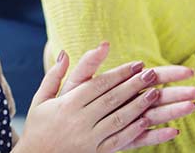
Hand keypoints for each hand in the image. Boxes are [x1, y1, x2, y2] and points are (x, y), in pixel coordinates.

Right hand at [15, 43, 194, 152]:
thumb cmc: (38, 126)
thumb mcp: (41, 99)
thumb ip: (54, 75)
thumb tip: (64, 52)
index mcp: (68, 104)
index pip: (99, 85)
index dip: (119, 74)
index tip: (137, 64)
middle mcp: (80, 120)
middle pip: (112, 99)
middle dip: (134, 85)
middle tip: (152, 73)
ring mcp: (89, 138)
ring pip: (119, 119)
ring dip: (139, 106)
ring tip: (156, 94)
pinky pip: (118, 141)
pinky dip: (134, 131)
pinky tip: (148, 122)